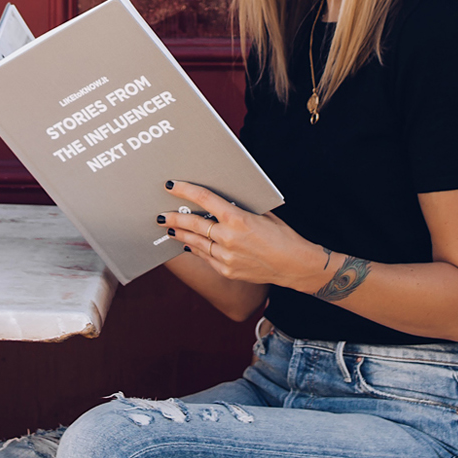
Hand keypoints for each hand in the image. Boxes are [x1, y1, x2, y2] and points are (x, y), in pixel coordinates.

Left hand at [160, 180, 323, 289]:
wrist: (295, 265)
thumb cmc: (283, 236)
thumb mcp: (263, 215)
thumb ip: (240, 210)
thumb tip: (221, 203)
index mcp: (238, 218)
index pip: (205, 199)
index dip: (185, 191)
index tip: (172, 186)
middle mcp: (228, 238)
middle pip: (193, 224)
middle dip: (174, 217)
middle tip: (161, 214)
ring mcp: (226, 257)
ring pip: (195, 242)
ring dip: (180, 234)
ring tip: (169, 228)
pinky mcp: (227, 270)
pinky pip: (205, 257)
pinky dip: (195, 249)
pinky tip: (187, 244)